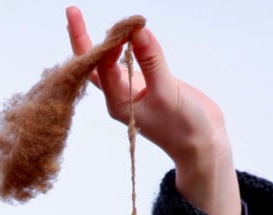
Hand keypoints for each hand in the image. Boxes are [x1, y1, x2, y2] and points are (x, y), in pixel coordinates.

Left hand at [66, 7, 241, 214]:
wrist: (201, 144)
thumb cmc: (183, 126)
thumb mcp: (167, 92)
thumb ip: (152, 62)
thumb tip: (136, 31)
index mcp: (117, 104)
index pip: (103, 68)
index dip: (109, 42)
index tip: (125, 23)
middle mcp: (118, 97)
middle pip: (92, 65)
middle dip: (81, 39)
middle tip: (71, 10)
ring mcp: (130, 90)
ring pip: (107, 62)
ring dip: (98, 40)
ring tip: (80, 18)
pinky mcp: (144, 84)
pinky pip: (126, 61)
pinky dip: (121, 45)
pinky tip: (119, 32)